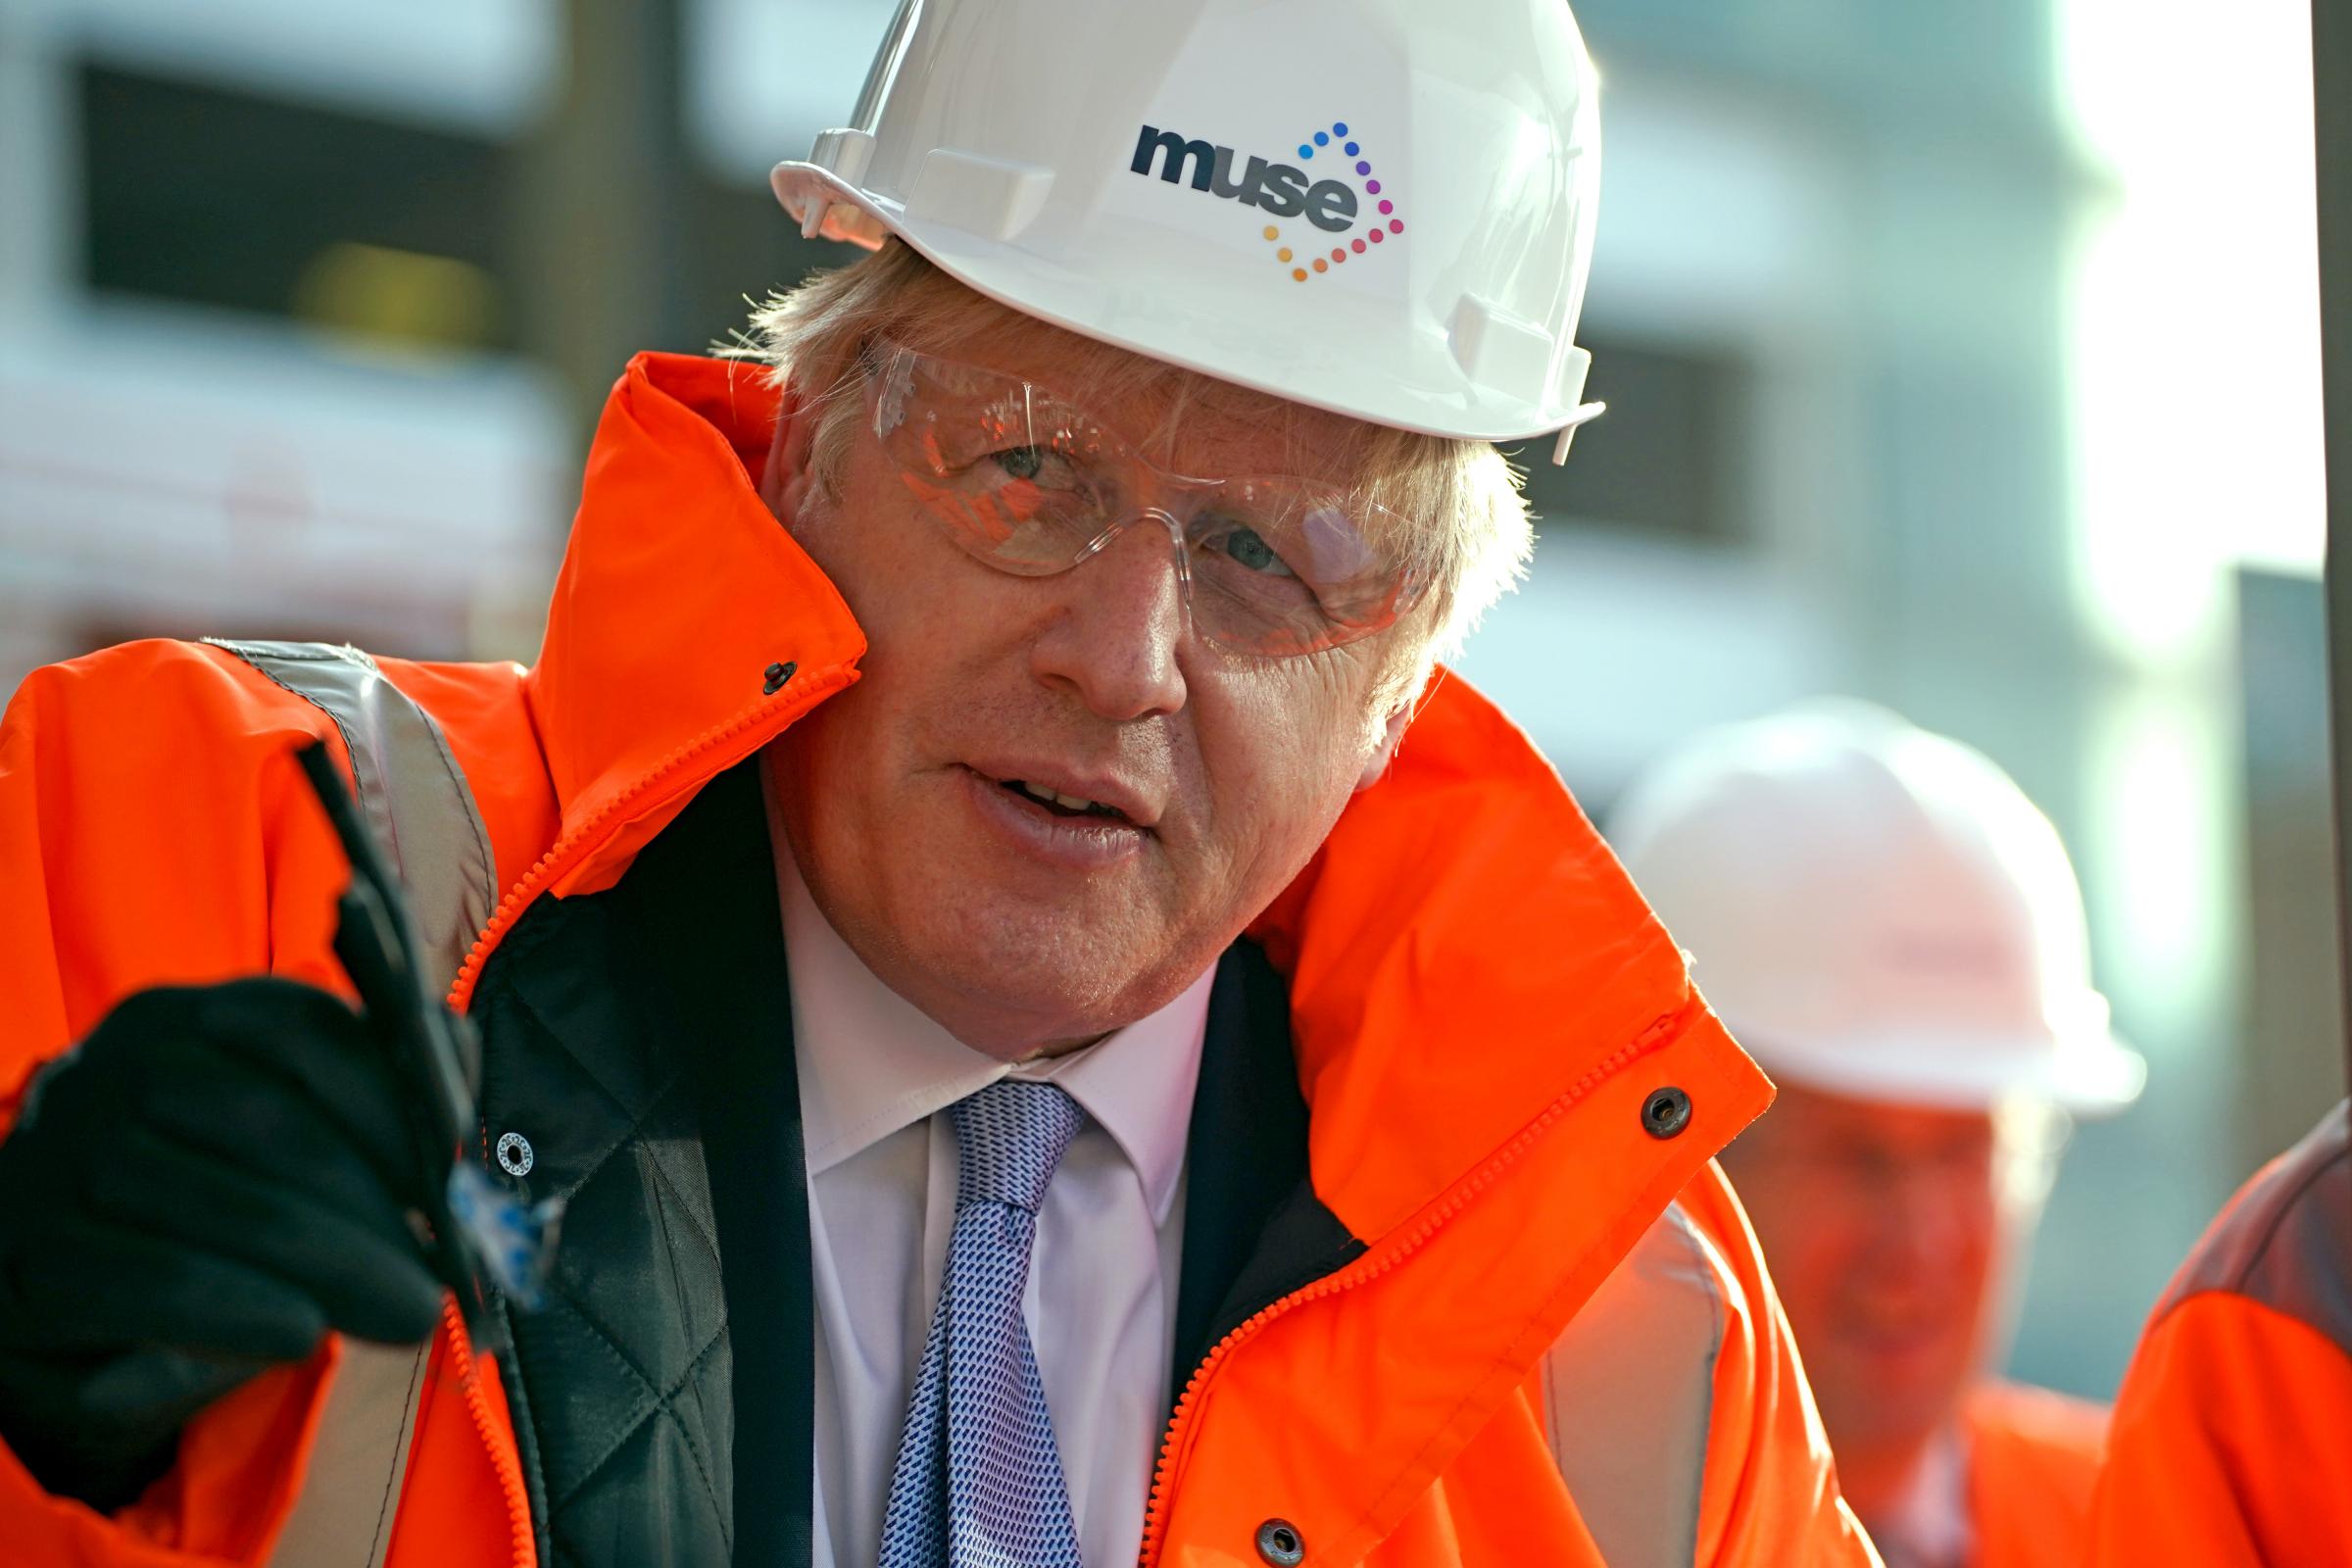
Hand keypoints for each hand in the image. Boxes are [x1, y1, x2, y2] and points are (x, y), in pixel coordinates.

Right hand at [0, 979, 444, 1508]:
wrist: (77, 1327)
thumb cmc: (211, 1218)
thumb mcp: (286, 1147)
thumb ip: (374, 1091)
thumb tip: (457, 1048)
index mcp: (182, 1021)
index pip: (299, 1031)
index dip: (391, 1101)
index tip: (460, 1169)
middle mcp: (109, 1073)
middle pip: (265, 1123)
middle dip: (374, 1203)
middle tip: (445, 1273)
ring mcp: (55, 1163)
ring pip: (217, 1204)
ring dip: (332, 1263)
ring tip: (406, 1311)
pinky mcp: (25, 1262)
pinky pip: (153, 1282)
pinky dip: (241, 1306)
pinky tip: (301, 1332)